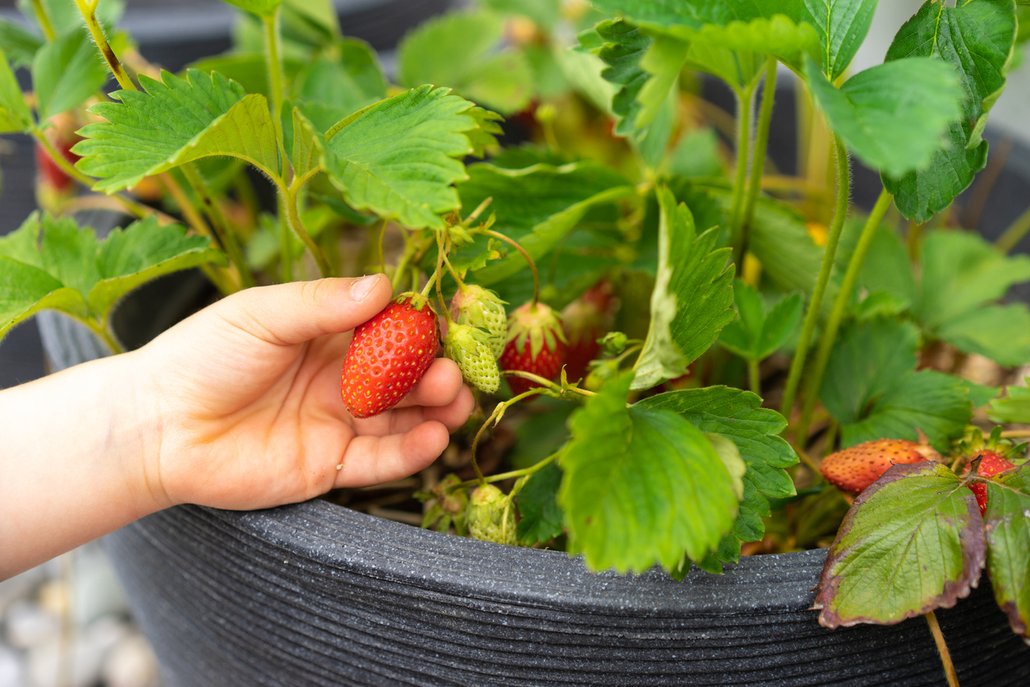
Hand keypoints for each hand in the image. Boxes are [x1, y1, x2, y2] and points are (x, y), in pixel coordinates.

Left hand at [133, 275, 473, 510]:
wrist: (157, 427)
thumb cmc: (202, 357)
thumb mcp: (263, 315)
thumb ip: (323, 303)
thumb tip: (384, 286)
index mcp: (327, 335)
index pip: (389, 327)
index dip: (421, 324)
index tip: (451, 320)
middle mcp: (342, 378)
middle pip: (407, 374)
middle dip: (437, 370)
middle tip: (454, 368)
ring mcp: (340, 423)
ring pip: (405, 417)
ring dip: (437, 409)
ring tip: (454, 399)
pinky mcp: (331, 466)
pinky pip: (383, 460)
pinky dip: (413, 451)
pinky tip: (434, 437)